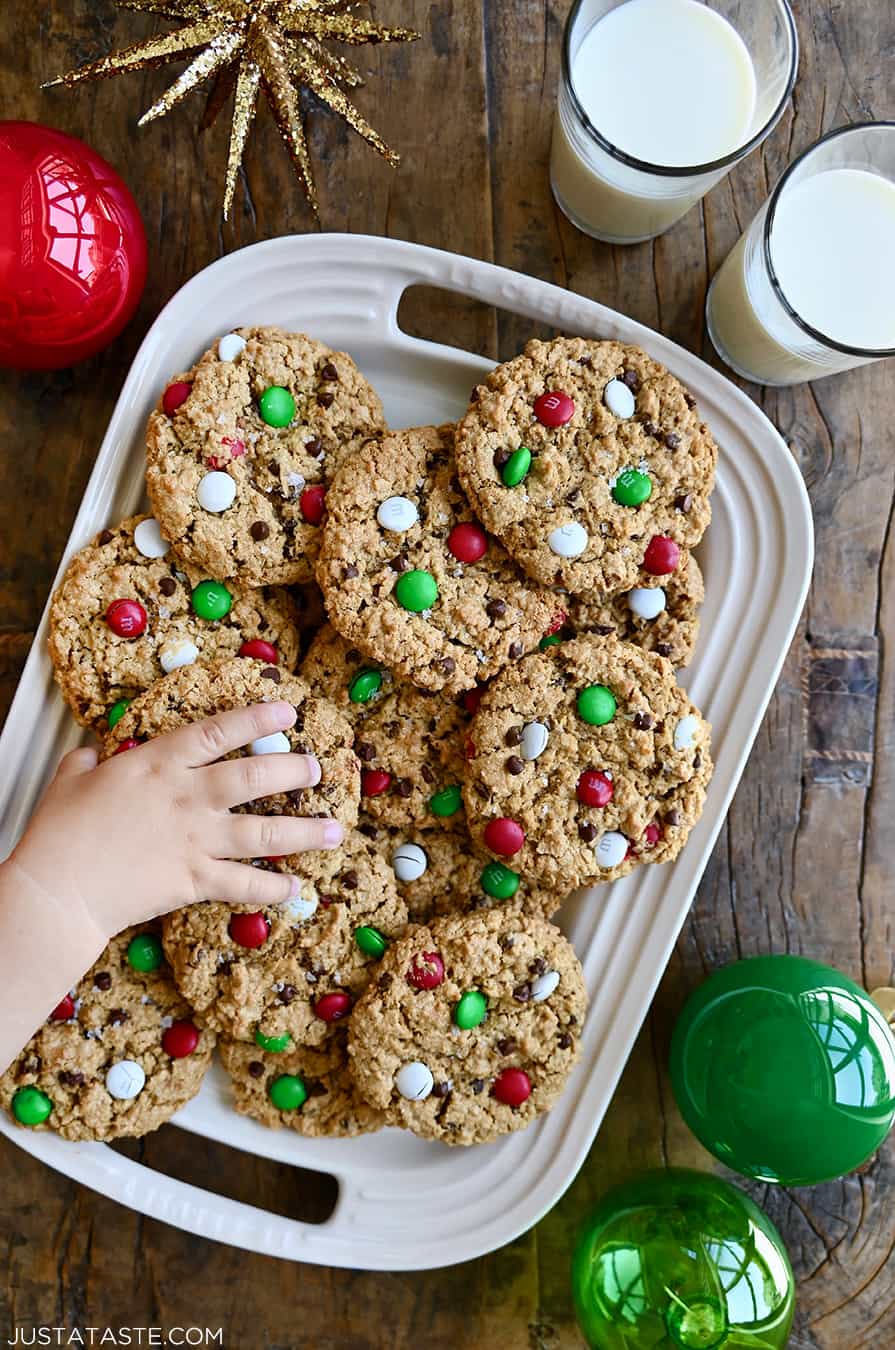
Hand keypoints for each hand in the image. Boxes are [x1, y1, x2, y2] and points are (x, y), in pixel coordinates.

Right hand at [9, 700, 343, 939]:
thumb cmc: (60, 832)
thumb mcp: (71, 779)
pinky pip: (244, 884)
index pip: (217, 733)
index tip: (288, 710)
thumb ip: (89, 760)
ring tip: (334, 831)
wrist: (58, 889)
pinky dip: (272, 888)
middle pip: (253, 777)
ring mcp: (195, 840)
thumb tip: (93, 753)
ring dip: (304, 832)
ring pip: (263, 833)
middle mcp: (186, 797)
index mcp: (158, 764)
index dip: (256, 718)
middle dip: (293, 770)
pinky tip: (294, 888)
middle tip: (318, 768)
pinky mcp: (195, 880)